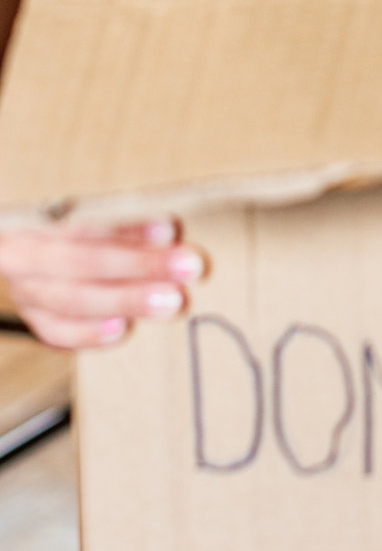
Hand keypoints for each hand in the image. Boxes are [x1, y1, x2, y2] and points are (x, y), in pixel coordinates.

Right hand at [0, 218, 205, 348]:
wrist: (24, 254)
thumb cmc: (62, 232)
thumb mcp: (82, 217)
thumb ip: (120, 227)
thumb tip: (170, 233)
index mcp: (34, 224)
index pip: (84, 226)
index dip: (128, 230)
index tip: (171, 230)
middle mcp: (23, 259)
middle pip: (81, 262)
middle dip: (138, 265)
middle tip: (189, 266)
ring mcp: (26, 292)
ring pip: (72, 300)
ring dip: (125, 300)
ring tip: (170, 301)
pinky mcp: (35, 318)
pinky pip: (57, 331)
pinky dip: (89, 333)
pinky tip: (123, 329)